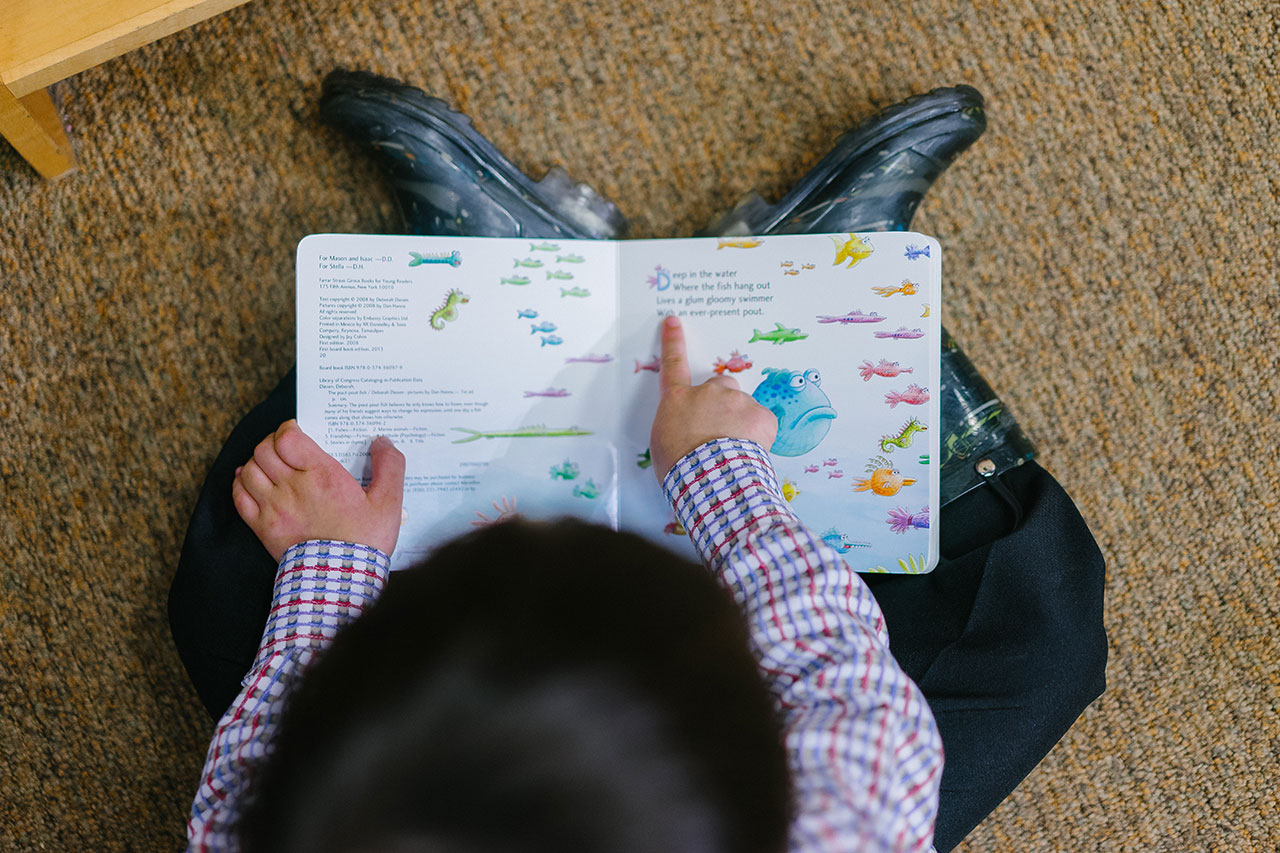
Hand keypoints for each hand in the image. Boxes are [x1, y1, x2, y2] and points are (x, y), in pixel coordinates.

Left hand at [232, 419, 405, 562]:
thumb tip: (383, 441)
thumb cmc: (365, 541)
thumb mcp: (389, 502)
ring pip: (249, 469)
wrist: (342, 580)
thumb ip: (390, 466)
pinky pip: (239, 496)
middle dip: (272, 442)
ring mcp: (273, 507)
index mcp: (321, 475)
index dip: (288, 429)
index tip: (297, 431)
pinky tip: (248, 481)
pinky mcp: (263, 527)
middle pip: (265, 450)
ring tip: (270, 464)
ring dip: (257, 461)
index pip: (287, 437)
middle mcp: (292, 487)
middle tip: (285, 447)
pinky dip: (240, 484)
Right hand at [649, 315, 776, 481]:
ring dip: (742, 423)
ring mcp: (736, 401)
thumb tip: (688, 431)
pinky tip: (750, 452)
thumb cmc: (680, 467)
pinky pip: (763, 423)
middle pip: (720, 386)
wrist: (708, 477)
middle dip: (723, 402)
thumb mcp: (664, 443)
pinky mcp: (761, 415)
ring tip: (734, 450)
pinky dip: (760, 436)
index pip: (673, 364)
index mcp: (678, 400)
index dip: (673, 341)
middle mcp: (708, 393)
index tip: (674, 322)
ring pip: (744, 407)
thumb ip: (677, 426)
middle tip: (720, 430)